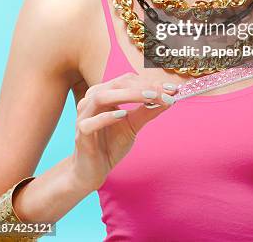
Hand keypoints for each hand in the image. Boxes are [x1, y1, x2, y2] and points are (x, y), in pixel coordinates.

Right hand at [70, 73, 177, 191]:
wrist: (92, 171)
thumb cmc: (110, 145)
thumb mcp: (133, 125)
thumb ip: (148, 111)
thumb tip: (169, 98)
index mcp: (104, 93)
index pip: (128, 80)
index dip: (150, 82)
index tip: (171, 88)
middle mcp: (91, 100)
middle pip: (117, 84)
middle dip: (143, 86)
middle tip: (165, 92)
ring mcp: (84, 115)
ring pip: (102, 97)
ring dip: (128, 95)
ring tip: (150, 97)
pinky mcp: (81, 134)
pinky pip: (91, 122)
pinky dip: (108, 117)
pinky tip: (123, 115)